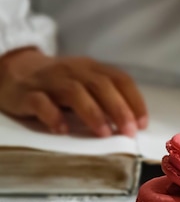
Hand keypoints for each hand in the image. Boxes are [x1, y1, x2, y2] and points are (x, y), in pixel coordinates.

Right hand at [0, 48, 147, 136]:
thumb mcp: (85, 82)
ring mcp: (50, 81)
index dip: (134, 100)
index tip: (142, 123)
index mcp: (92, 68)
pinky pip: (41, 102)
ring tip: (103, 134)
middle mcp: (74, 70)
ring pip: (74, 92)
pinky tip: (63, 130)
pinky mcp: (28, 93)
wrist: (14, 70)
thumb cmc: (59, 82)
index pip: (119, 79)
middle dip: (118, 109)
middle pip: (100, 85)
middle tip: (129, 132)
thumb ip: (106, 97)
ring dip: (92, 113)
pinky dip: (53, 116)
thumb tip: (133, 122)